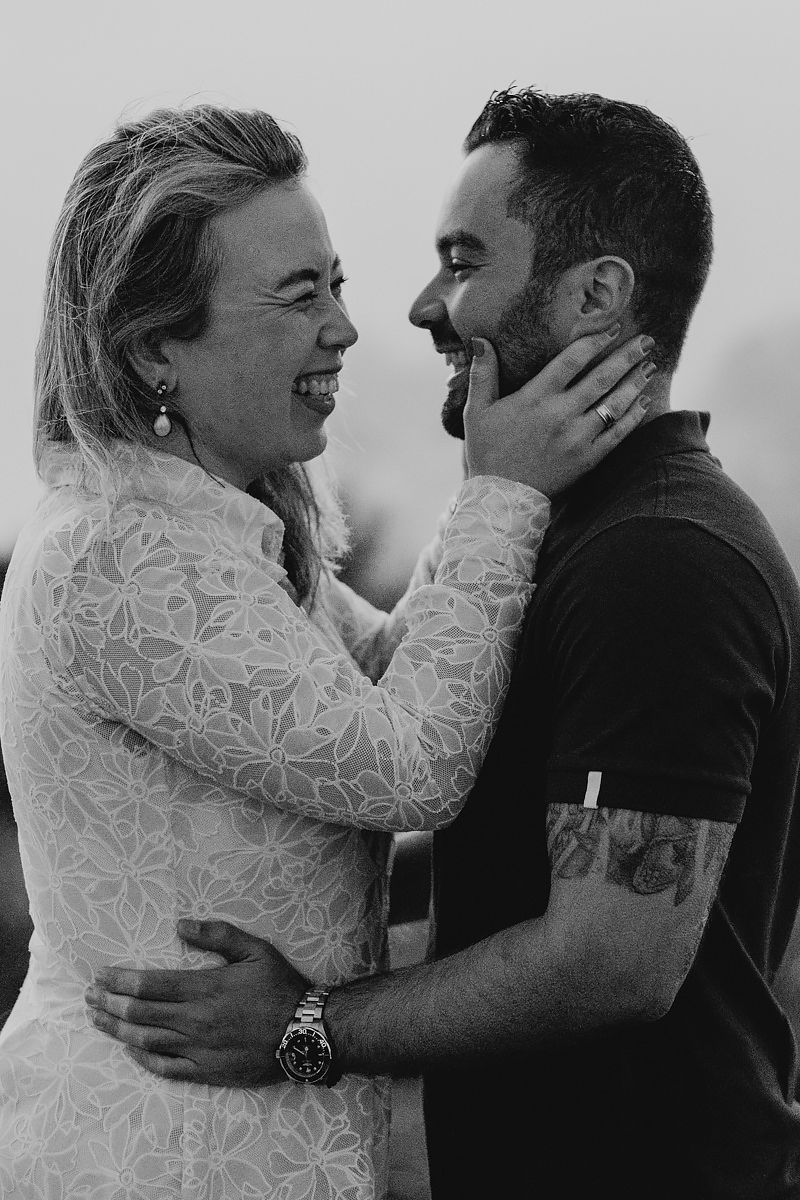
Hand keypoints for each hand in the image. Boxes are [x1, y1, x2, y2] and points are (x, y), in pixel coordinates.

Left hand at [85, 919, 307, 1085]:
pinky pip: (165, 1068)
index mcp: (205, 988)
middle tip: (88, 996)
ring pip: (146, 1040)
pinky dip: (142, 1057)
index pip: (149, 985)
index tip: (101, 975)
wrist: (305, 1033)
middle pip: (140, 1013)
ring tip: (97, 1020)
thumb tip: (180, 924)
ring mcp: (198, 1049)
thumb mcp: (256, 950)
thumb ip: (218, 934)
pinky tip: (130, 1048)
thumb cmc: (281, 987)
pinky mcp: (206, 1071)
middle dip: (109, 1003)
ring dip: (116, 1030)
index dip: (120, 981)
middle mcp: (195, 1020)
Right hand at [464, 328, 655, 495]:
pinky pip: (618, 433)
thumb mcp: (476, 411)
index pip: (572, 360)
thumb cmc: (487, 452)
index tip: (613, 329)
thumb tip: (480, 339)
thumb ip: (481, 374)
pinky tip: (644, 401)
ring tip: (649, 366)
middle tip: (646, 341)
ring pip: (615, 403)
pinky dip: (634, 416)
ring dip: (635, 382)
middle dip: (627, 356)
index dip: (596, 341)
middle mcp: (561, 414)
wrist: (502, 497)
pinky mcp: (588, 459)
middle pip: (602, 377)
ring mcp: (578, 437)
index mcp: (535, 398)